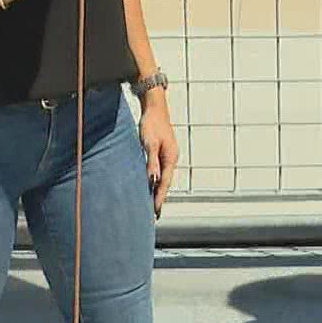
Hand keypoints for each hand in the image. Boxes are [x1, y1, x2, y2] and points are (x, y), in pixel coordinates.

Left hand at [138, 94, 178, 215]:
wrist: (155, 108)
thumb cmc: (151, 124)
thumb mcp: (150, 143)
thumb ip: (152, 162)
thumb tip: (153, 180)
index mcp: (171, 158)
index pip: (165, 183)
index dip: (160, 198)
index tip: (156, 211)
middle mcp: (172, 158)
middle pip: (166, 182)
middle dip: (160, 198)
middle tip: (156, 215)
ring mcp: (169, 155)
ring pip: (164, 177)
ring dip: (159, 190)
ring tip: (153, 204)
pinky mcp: (163, 152)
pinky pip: (161, 171)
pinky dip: (157, 180)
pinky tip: (152, 185)